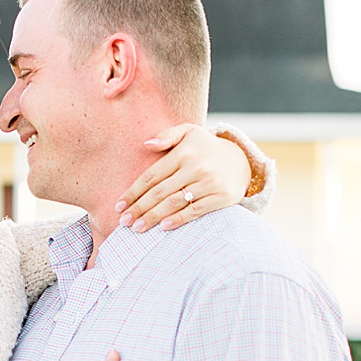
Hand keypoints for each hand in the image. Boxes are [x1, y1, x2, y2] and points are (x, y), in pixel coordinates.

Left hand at [116, 123, 253, 232]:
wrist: (241, 161)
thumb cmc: (205, 148)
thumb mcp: (189, 132)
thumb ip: (167, 136)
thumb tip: (146, 144)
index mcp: (183, 153)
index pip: (152, 176)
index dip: (133, 192)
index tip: (119, 206)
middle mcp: (196, 167)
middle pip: (160, 192)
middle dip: (139, 208)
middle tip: (124, 222)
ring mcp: (209, 182)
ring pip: (175, 203)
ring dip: (154, 217)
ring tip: (138, 228)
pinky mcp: (221, 197)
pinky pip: (196, 210)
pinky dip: (179, 219)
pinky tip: (163, 227)